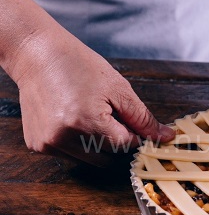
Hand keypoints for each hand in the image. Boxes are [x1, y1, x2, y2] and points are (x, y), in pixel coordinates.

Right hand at [12, 29, 174, 166]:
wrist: (37, 55)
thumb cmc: (79, 66)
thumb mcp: (118, 88)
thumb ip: (143, 118)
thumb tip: (166, 138)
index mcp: (86, 121)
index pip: (125, 145)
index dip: (134, 135)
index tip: (134, 124)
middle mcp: (63, 137)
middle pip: (108, 155)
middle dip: (116, 139)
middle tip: (109, 115)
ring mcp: (48, 143)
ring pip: (90, 159)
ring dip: (98, 144)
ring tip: (90, 115)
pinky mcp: (38, 145)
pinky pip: (70, 155)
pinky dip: (78, 143)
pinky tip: (73, 119)